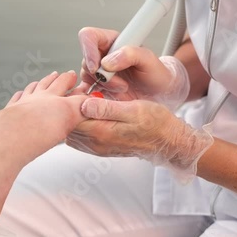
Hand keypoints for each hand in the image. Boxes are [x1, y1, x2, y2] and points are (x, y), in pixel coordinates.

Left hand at [6, 71, 88, 148]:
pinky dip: (21, 94)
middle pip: (50, 83)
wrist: (17, 132)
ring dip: (41, 83)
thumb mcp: (70, 114)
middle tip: (66, 75)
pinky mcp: (12, 110)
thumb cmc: (41, 126)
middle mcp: (38, 97)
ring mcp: (24, 102)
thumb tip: (90, 101)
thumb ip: (80, 106)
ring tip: (44, 80)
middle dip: (59, 78)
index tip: (76, 79)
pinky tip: (21, 94)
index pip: (65, 84)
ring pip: (33, 88)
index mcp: (53, 97)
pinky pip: (17, 98)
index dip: (71, 81)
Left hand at [66, 98, 212, 182]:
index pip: (72, 118)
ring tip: (83, 101)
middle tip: (77, 92)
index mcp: (102, 132)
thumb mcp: (134, 109)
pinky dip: (79, 124)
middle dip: (69, 109)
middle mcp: (96, 144)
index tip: (76, 88)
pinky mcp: (100, 148)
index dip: (70, 101)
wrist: (167, 141)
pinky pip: (80, 138)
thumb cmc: (155, 123)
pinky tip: (88, 113)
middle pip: (68, 126)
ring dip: (73, 117)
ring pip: (72, 132)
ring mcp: (97, 148)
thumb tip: (84, 104)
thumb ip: (107, 108)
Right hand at [76, 27, 189, 109]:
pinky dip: (97, 96)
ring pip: (86, 77)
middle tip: (122, 84)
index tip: (97, 67)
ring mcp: (98, 72)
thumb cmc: (156, 73)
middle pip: (86, 61)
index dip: (88, 50)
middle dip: (102, 76)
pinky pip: (87, 91)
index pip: (88, 36)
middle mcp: (102, 55)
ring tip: (124, 89)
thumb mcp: (148, 59)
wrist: (159, 93)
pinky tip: (114, 97)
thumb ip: (129, 54)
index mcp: (112, 41)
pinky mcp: (97, 88)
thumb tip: (106, 62)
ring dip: (104, 87)